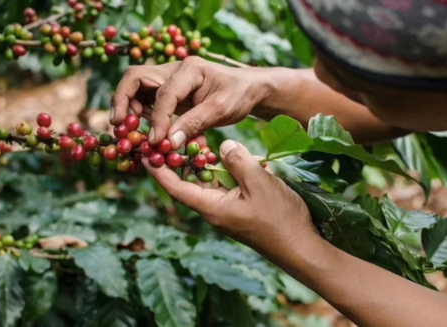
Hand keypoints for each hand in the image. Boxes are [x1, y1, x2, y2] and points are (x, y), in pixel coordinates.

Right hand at [111, 57, 269, 148]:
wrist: (248, 89)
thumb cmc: (238, 95)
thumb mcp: (221, 110)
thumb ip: (194, 124)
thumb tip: (168, 143)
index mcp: (189, 70)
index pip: (164, 93)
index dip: (157, 119)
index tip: (155, 141)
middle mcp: (174, 70)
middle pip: (136, 78)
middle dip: (123, 101)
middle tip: (119, 126)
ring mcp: (169, 80)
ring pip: (137, 88)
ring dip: (129, 108)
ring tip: (130, 131)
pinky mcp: (169, 92)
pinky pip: (147, 100)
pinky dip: (142, 115)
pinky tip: (147, 131)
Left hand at [142, 139, 314, 256]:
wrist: (301, 246)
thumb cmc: (280, 218)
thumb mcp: (259, 184)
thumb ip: (238, 161)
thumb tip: (223, 146)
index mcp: (212, 207)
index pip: (176, 188)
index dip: (159, 170)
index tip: (146, 153)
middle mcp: (214, 210)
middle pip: (188, 184)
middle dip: (179, 162)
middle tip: (173, 138)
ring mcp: (227, 211)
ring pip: (207, 184)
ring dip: (202, 165)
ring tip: (197, 142)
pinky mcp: (240, 209)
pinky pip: (223, 187)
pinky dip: (220, 172)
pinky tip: (226, 158)